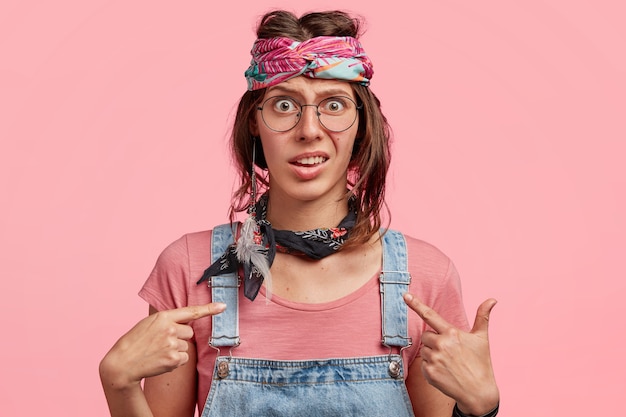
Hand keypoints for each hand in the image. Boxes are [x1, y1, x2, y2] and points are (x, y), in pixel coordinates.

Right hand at [100, 303, 225, 389]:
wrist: (122, 363)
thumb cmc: (135, 342)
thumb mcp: (149, 324)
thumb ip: (167, 321)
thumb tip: (186, 324)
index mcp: (163, 317)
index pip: (190, 311)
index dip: (209, 309)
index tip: (223, 306)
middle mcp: (170, 329)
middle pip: (189, 332)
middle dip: (180, 337)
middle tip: (161, 343)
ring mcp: (172, 344)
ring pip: (186, 347)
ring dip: (176, 350)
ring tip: (158, 352)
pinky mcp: (174, 359)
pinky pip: (184, 359)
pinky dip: (175, 361)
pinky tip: (161, 360)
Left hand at [404, 293, 498, 415]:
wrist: (479, 392)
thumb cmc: (481, 363)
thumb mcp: (482, 338)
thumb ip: (483, 316)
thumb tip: (492, 299)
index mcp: (452, 333)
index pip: (430, 315)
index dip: (416, 304)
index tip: (405, 295)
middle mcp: (441, 344)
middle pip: (426, 335)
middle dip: (434, 340)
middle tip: (449, 351)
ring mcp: (434, 359)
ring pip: (423, 349)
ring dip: (432, 354)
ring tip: (448, 363)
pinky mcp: (429, 373)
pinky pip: (423, 364)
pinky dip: (431, 367)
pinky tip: (444, 372)